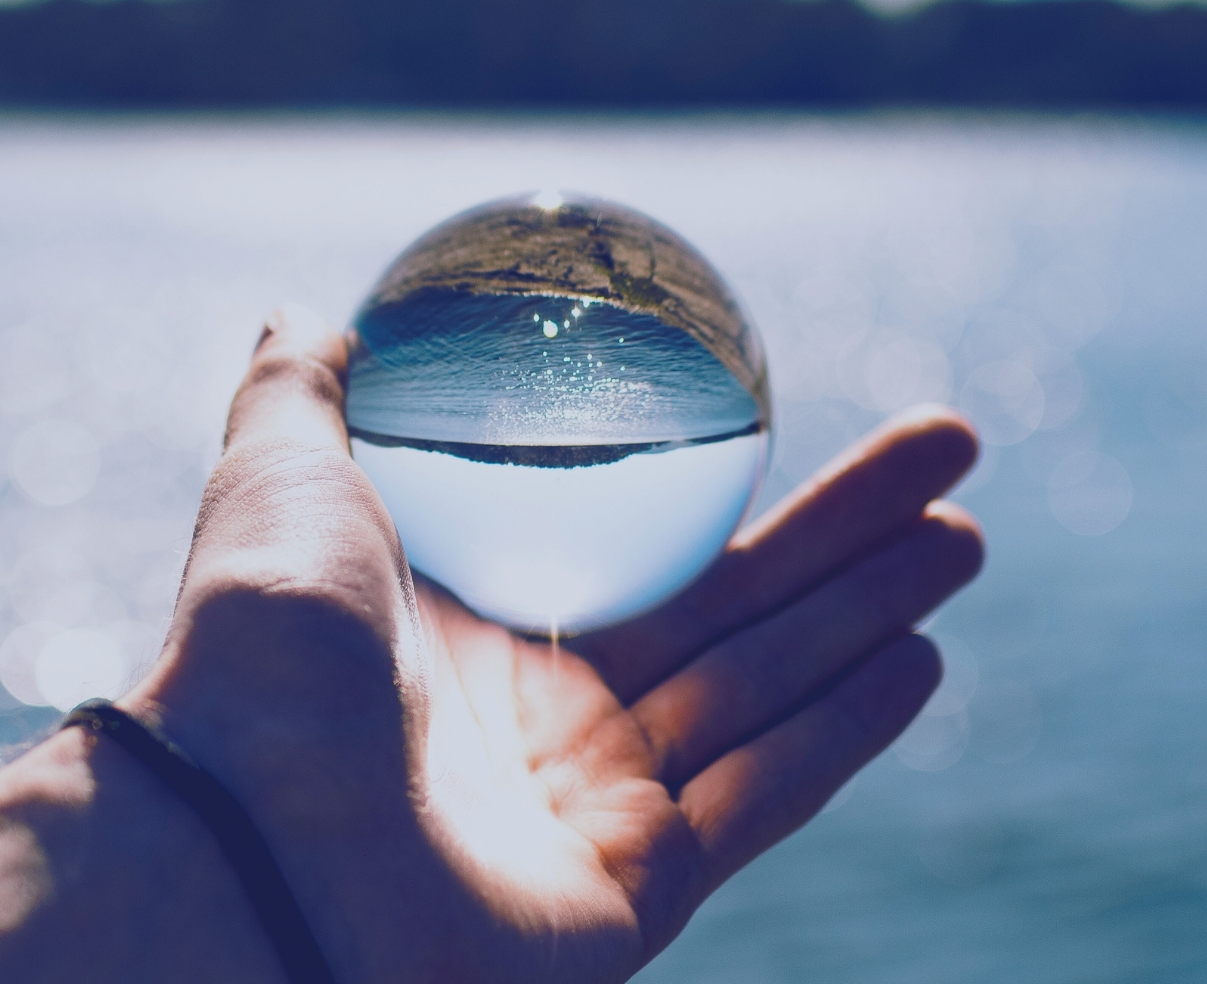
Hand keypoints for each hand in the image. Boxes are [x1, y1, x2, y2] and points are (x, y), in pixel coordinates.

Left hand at [123, 304, 982, 983]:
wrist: (241, 839)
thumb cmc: (256, 652)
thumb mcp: (277, 481)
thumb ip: (302, 396)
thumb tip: (314, 310)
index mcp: (484, 631)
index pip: (645, 546)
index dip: (735, 480)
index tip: (804, 410)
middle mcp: (548, 720)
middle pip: (737, 611)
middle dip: (849, 535)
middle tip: (952, 453)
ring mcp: (597, 811)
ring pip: (767, 692)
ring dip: (871, 612)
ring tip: (965, 535)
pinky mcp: (635, 896)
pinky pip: (761, 797)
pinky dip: (842, 730)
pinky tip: (920, 656)